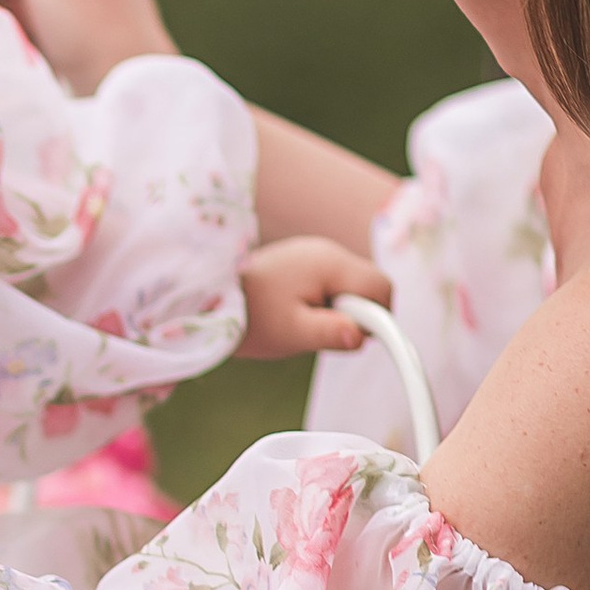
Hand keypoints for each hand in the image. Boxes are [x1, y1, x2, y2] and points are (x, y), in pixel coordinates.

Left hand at [237, 234, 390, 361]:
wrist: (208, 301)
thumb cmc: (250, 318)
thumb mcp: (292, 333)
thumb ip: (330, 334)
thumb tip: (361, 337)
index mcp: (329, 263)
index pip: (381, 287)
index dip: (379, 318)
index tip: (352, 339)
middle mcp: (326, 251)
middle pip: (367, 286)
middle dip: (356, 314)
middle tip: (321, 333)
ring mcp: (313, 253)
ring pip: (349, 287)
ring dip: (338, 310)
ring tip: (304, 324)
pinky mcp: (302, 262)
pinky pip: (330, 284)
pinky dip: (323, 303)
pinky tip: (296, 314)